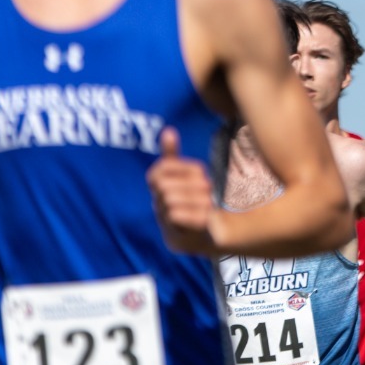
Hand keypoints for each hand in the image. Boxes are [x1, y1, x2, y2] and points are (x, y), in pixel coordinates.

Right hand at [147, 129, 219, 254]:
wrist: (199, 233)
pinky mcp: (173, 235)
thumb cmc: (191, 197)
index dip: (187, 169)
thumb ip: (172, 155)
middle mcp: (155, 200)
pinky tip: (206, 218)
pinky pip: (177, 218)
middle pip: (167, 186)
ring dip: (198, 202)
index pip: (165, 167)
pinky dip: (197, 216)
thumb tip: (168, 130)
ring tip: (209, 205)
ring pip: (172, 201)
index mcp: (156, 181)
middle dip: (193, 186)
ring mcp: (162, 218)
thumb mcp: (185, 174)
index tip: (201, 174)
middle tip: (208, 191)